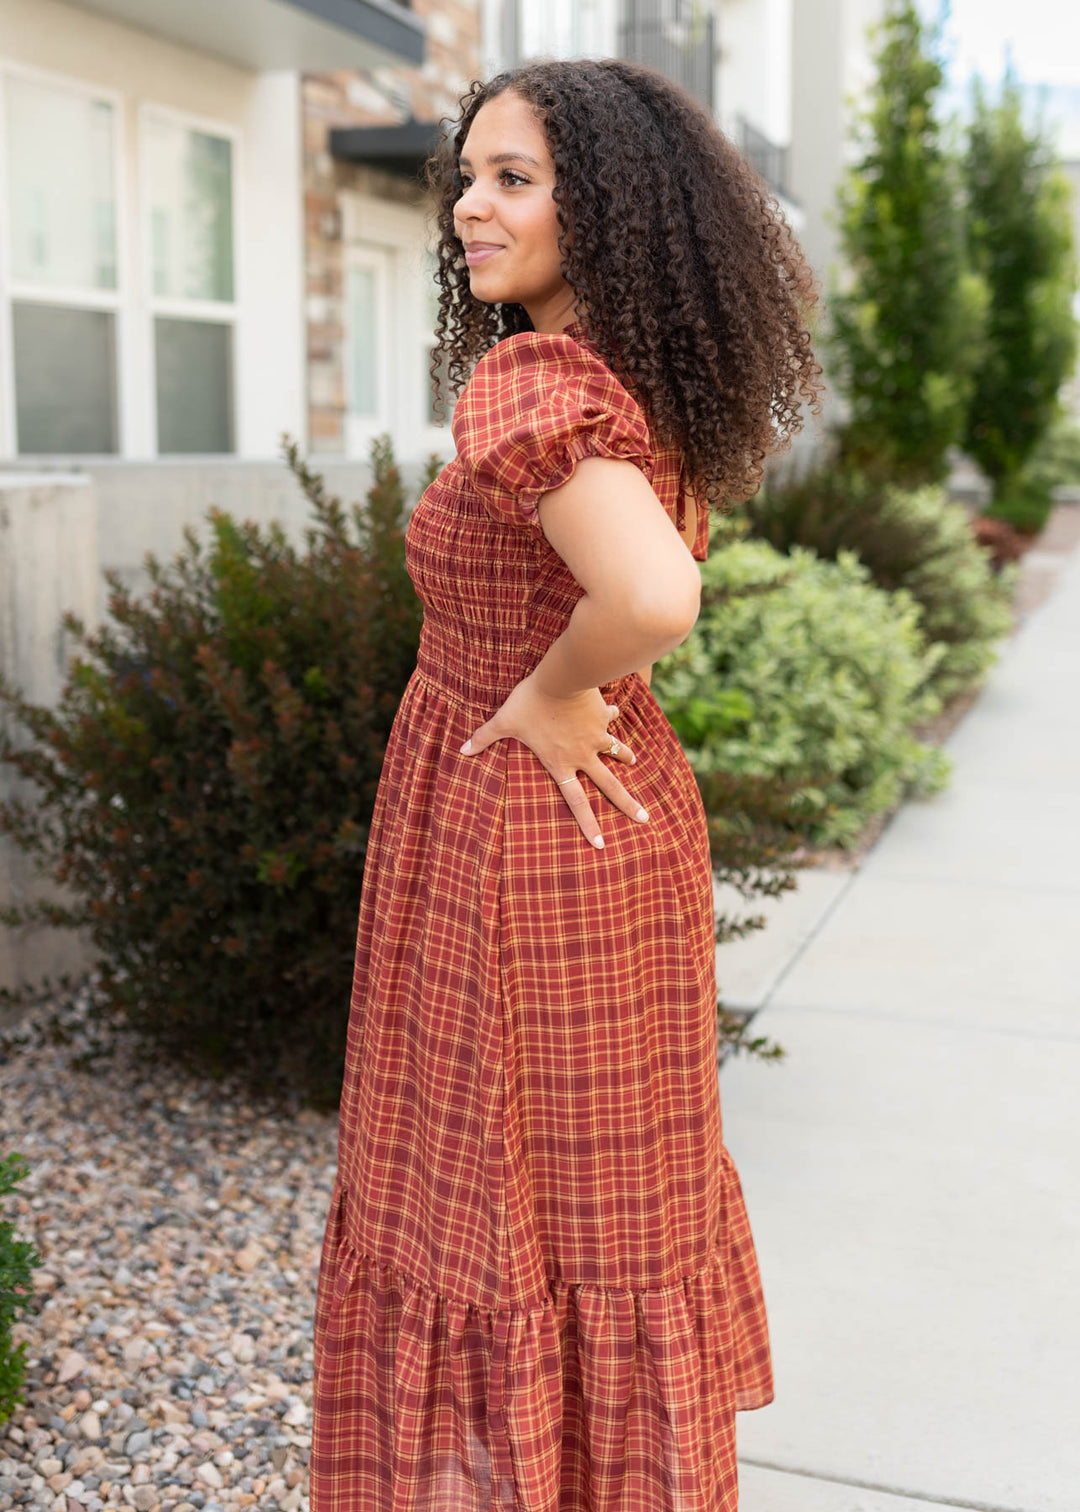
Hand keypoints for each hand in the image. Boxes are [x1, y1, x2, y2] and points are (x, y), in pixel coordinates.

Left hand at [458, 672, 649, 849]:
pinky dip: (610, 716)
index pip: (576, 803)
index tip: (599, 844)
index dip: (588, 825)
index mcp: (560, 764)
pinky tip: (612, 710)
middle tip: (644, 819)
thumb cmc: (530, 702)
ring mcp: (596, 737)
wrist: (561, 678)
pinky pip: (609, 719)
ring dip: (626, 759)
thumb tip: (462, 750)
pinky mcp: (602, 718)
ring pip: (617, 753)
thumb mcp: (504, 721)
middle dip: (628, 805)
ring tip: (634, 763)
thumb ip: (484, 737)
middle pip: (610, 787)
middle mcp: (583, 756)